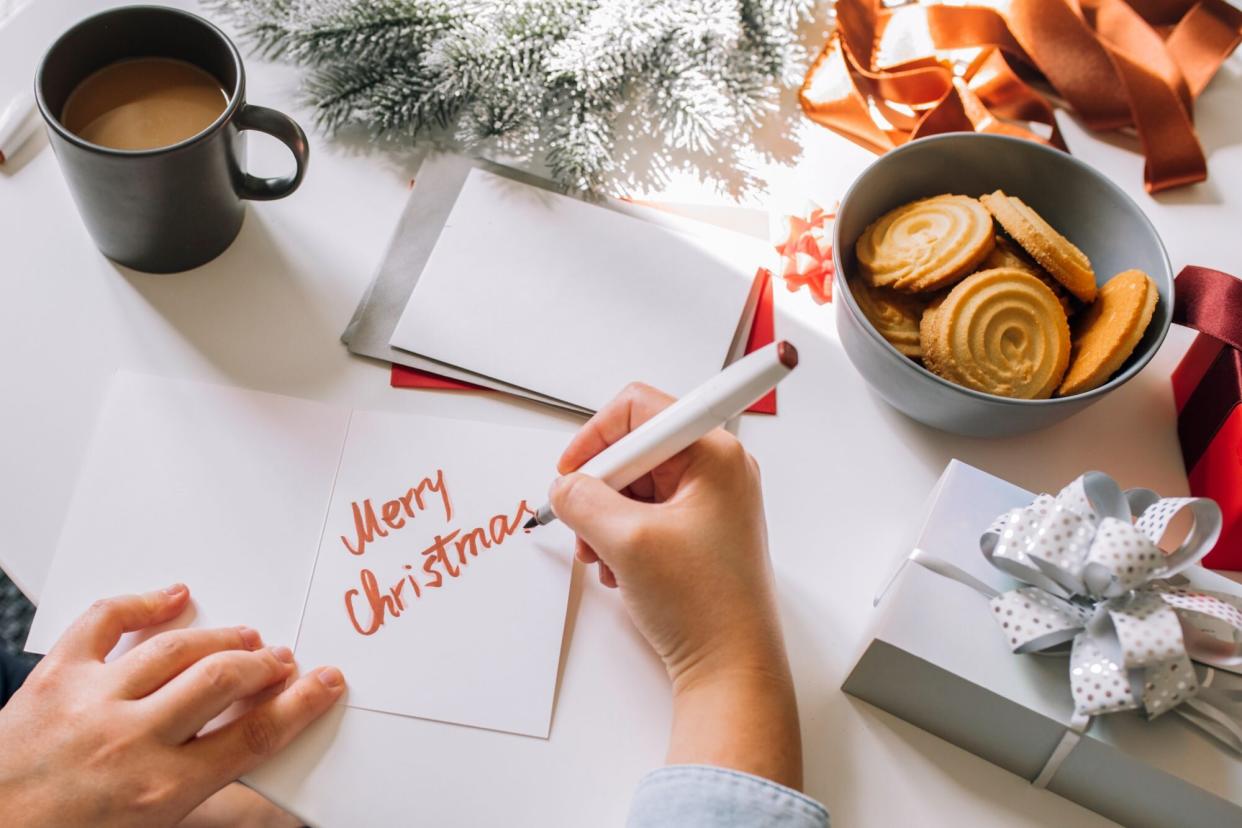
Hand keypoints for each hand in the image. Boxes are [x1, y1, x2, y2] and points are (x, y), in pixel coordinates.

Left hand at [0, 584, 343, 827]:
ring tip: (245, 637)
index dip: (300, 705)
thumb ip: (202, 791)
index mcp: (161, 790)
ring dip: (222, 637)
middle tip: (282, 661)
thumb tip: (250, 760)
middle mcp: (131, 741)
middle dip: (265, 666)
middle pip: (223, 682)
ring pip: (177, 648)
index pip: (254, 736)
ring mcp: (92, 702)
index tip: (323, 684)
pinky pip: (104, 623)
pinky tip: (172, 597)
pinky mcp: (56, 678)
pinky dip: (143, 603)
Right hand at [550, 383, 801, 788]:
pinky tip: (623, 571)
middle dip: (600, 490)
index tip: (573, 470)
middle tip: (588, 526)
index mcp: (714, 454)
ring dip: (605, 521)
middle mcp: (716, 471)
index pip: (640, 407)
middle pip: (633, 450)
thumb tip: (564, 485)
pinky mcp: (697, 532)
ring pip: (632, 487)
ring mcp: (708, 503)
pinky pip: (642, 516)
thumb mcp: (627, 541)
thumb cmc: (707, 606)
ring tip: (606, 557)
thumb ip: (583, 499)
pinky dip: (621, 539)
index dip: (596, 436)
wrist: (731, 669)